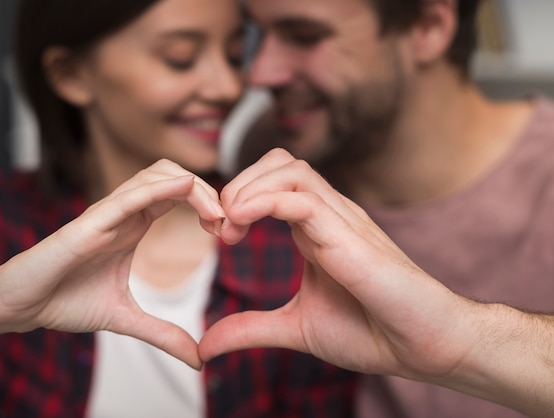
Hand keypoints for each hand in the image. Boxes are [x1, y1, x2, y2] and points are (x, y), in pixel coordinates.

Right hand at [0, 160, 223, 368]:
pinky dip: (159, 187)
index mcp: (135, 226)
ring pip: (155, 175)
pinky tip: (185, 188)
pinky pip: (128, 195)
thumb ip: (163, 333)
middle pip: (174, 175)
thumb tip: (199, 360)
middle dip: (207, 191)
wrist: (21, 306)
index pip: (179, 195)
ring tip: (214, 216)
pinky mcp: (89, 223)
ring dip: (192, 187)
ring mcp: (107, 214)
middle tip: (227, 222)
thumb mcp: (127, 319)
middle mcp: (124, 213)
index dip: (208, 205)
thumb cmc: (65, 301)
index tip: (227, 231)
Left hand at [200, 148, 477, 379]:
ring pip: (290, 168)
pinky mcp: (351, 235)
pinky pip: (304, 198)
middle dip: (238, 183)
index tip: (217, 235)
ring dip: (248, 187)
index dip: (236, 197)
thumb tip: (204, 346)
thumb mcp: (295, 328)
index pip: (271, 181)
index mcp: (314, 229)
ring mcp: (342, 220)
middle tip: (219, 227)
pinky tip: (241, 223)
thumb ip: (250, 329)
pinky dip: (265, 201)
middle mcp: (328, 215)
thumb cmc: (372, 332)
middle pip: (277, 161)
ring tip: (229, 225)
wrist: (424, 347)